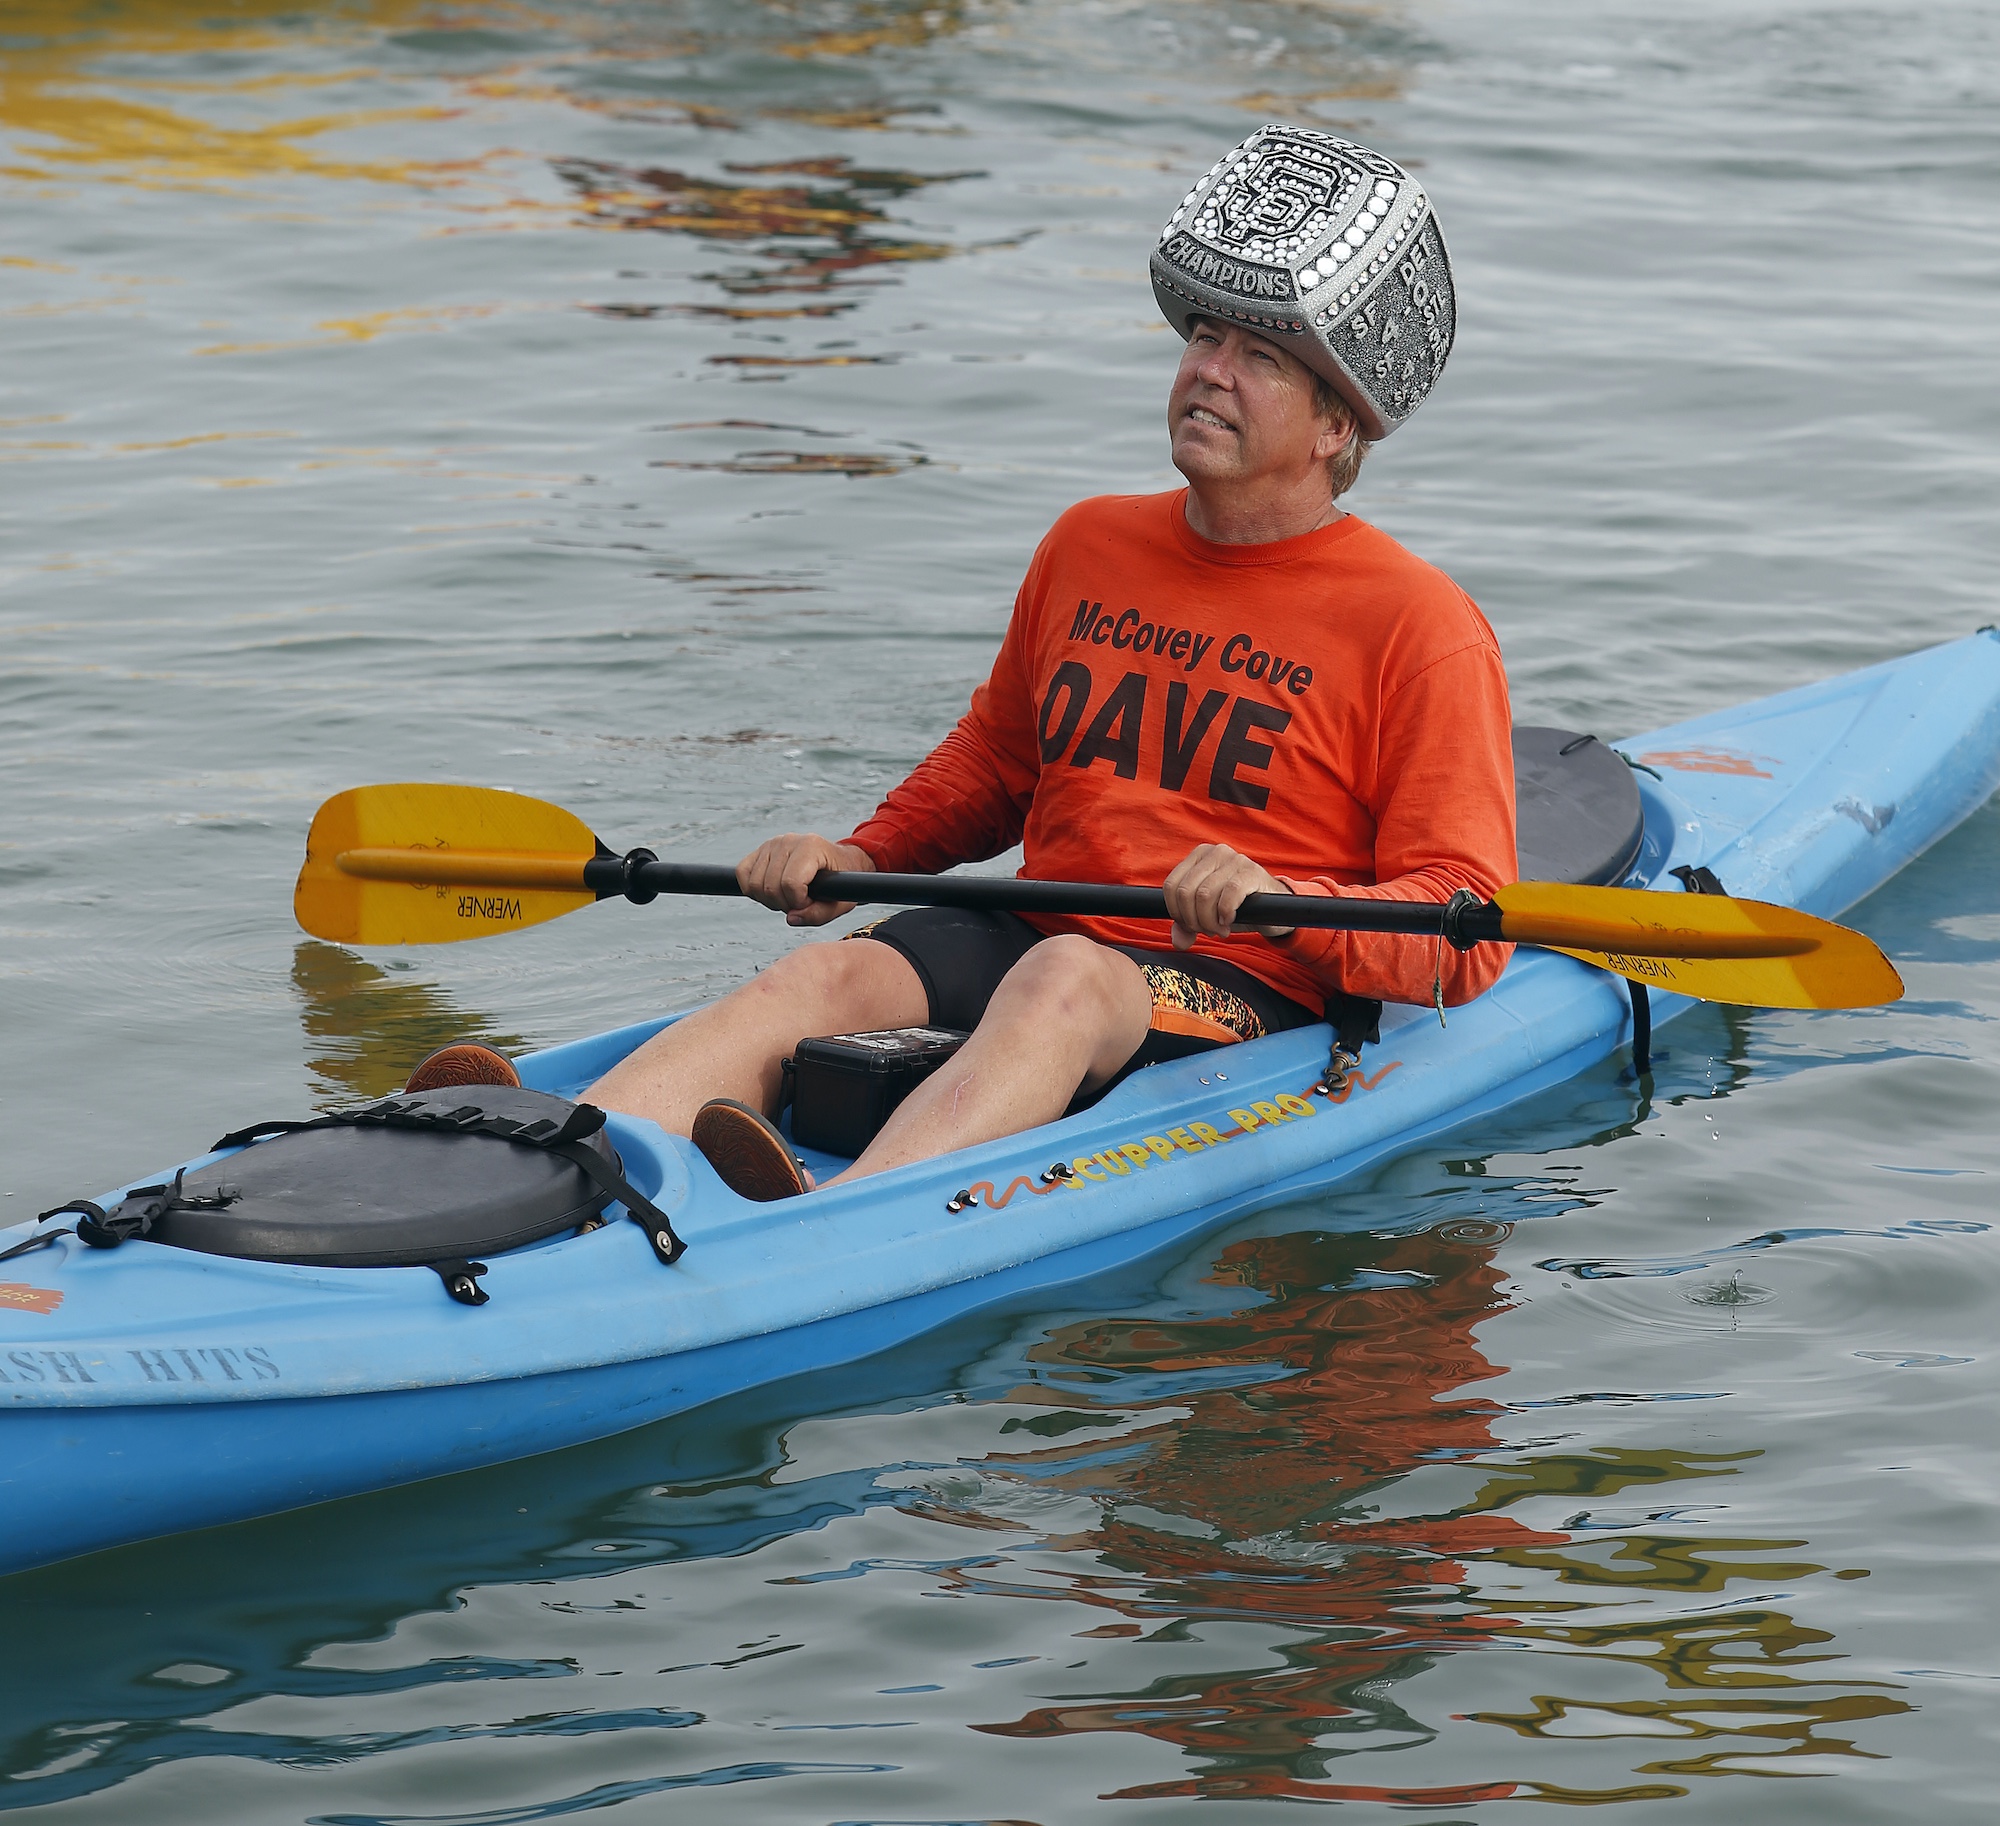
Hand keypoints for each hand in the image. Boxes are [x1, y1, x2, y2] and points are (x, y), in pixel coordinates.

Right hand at [737, 834, 876, 926]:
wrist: (839, 863)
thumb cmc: (841, 882)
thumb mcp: (840, 903)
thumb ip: (818, 915)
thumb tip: (790, 918)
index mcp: (811, 847)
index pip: (790, 883)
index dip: (798, 902)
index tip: (810, 902)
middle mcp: (789, 841)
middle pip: (770, 886)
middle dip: (784, 904)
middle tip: (799, 902)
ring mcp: (772, 843)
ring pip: (754, 884)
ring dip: (769, 900)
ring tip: (787, 897)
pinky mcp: (760, 850)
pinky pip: (742, 874)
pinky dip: (753, 890)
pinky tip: (772, 892)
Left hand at [1162, 843, 1292, 949]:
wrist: (1274, 907)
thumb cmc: (1236, 906)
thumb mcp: (1207, 914)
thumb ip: (1187, 925)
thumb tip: (1178, 941)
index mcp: (1199, 856)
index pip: (1171, 886)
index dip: (1177, 913)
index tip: (1191, 926)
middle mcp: (1215, 852)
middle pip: (1185, 892)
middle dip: (1193, 920)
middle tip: (1208, 930)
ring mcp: (1235, 859)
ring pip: (1204, 895)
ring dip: (1209, 921)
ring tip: (1220, 929)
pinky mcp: (1252, 872)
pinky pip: (1229, 894)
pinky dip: (1225, 913)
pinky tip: (1229, 920)